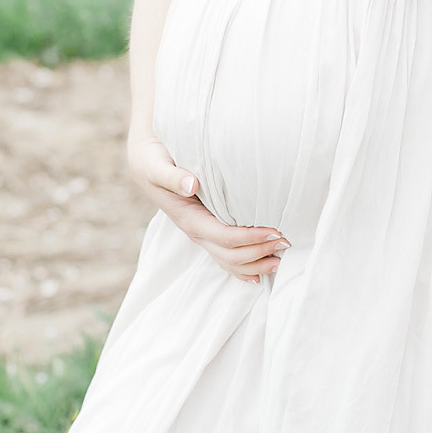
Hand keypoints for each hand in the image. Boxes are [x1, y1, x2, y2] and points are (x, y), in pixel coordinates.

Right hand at [130, 120, 282, 281]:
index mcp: (188, 218)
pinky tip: (260, 272)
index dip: (250, 238)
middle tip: (285, 242)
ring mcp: (202, 234)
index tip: (275, 231)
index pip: (224, 236)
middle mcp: (196, 231)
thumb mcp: (156, 164)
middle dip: (259, 253)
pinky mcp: (207, 230)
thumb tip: (191, 184)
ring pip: (229, 261)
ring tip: (280, 259)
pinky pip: (225, 255)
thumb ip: (171, 176)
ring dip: (255, 264)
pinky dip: (244, 266)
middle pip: (230, 255)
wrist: (146, 161)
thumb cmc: (153, 160)